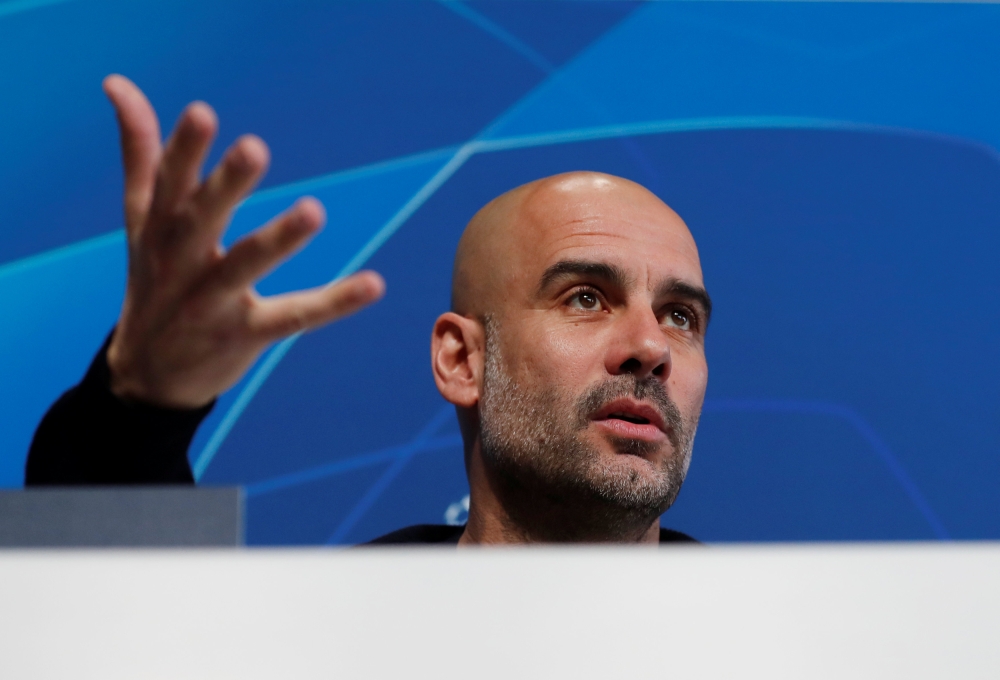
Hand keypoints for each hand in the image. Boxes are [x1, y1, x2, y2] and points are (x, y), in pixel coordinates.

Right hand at [102, 75, 384, 408]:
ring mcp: (211, 302)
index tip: (203, 113)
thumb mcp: (141, 219)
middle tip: (255, 149)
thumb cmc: (153, 280)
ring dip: (278, 240)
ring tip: (314, 210)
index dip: (183, 150)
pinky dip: (333, 303)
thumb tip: (118, 82)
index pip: (169, 183)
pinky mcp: (244, 335)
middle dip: (226, 186)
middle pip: (201, 220)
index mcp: (158, 228)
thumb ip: (139, 153)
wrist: (146, 376)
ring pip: (245, 267)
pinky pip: (292, 318)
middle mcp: (180, 262)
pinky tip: (373, 284)